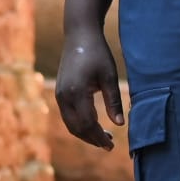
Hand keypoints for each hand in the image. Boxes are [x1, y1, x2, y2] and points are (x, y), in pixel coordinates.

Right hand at [55, 27, 124, 148]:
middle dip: (92, 139)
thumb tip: (120, 125)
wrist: (79, 35)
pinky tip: (94, 124)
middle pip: (77, 128)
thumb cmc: (97, 53)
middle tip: (109, 144)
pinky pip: (68, 116)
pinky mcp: (59, 93)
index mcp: (76, 93)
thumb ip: (113, 101)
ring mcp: (59, 95)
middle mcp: (64, 96)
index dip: (99, 137)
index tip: (112, 145)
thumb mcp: (109, 76)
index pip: (88, 124)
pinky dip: (79, 124)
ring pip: (70, 124)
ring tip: (104, 137)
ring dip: (85, 133)